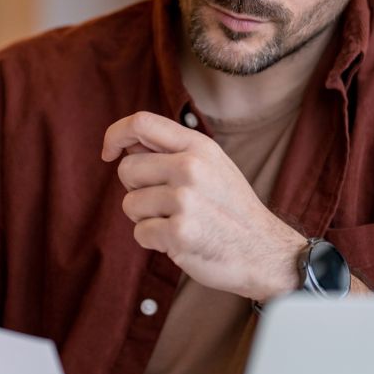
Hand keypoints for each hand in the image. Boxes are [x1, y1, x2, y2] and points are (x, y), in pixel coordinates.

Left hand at [102, 111, 305, 301]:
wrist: (264, 250)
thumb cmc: (230, 208)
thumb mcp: (212, 166)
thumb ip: (173, 151)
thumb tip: (126, 144)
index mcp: (198, 146)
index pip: (140, 122)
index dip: (115, 135)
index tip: (109, 153)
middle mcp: (190, 167)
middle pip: (127, 169)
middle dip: (137, 189)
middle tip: (165, 203)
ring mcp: (185, 200)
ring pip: (130, 204)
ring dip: (146, 219)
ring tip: (178, 222)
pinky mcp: (179, 233)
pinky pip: (140, 233)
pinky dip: (154, 242)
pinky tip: (180, 240)